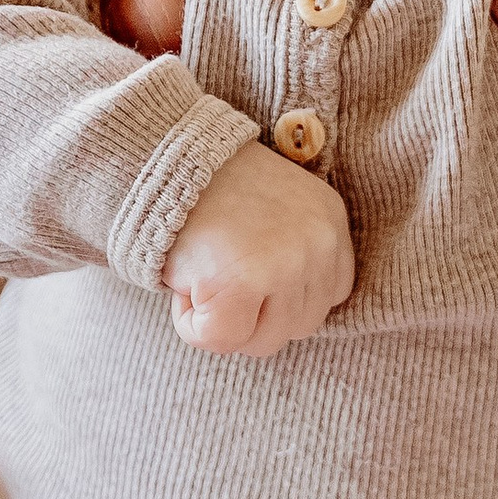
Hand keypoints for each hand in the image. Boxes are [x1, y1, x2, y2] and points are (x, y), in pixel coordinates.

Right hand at [163, 146, 354, 355]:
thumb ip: (295, 258)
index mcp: (331, 223)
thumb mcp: (278, 212)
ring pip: (263, 342)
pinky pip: (221, 339)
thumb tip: (286, 317)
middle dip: (255, 313)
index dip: (281, 295)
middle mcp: (319, 244)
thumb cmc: (213, 189)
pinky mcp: (241, 283)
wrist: (166, 156)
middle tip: (220, 267)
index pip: (327, 298)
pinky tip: (186, 284)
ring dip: (225, 320)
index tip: (248, 265)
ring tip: (204, 270)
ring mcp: (285, 264)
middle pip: (299, 327)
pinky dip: (193, 324)